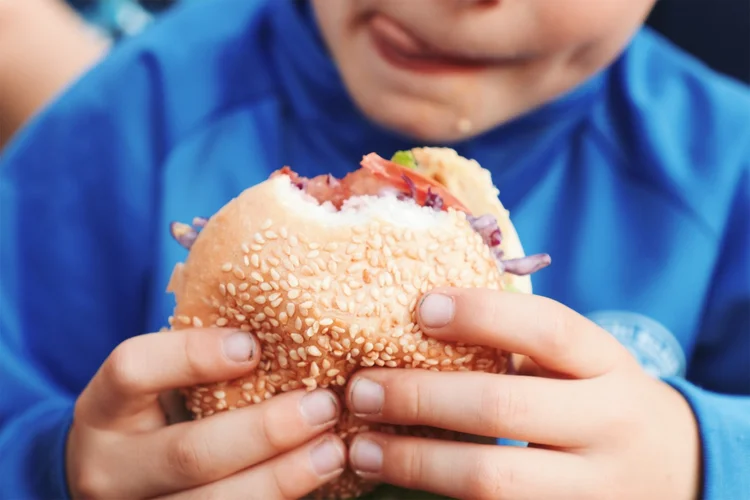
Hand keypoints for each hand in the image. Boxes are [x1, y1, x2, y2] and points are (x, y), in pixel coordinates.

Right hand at [66, 328, 345, 499]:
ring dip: (283, 477)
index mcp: (103, 408)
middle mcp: (109, 466)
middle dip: (266, 430)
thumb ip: (198, 346)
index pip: (132, 370)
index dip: (193, 355)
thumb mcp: (159, 379)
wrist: (116, 478)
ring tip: (332, 451)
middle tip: (323, 404)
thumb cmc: (156, 411)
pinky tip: (316, 475)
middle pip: (190, 452)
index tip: (252, 345)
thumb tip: (270, 286)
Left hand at [344, 289, 701, 499]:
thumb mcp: (584, 362)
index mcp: (608, 366)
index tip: (420, 307)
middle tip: (360, 389)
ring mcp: (593, 489)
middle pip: (506, 408)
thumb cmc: (602, 399)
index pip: (548, 329)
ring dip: (415, 462)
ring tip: (362, 447)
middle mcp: (608, 425)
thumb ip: (523, 342)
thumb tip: (421, 315)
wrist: (675, 470)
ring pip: (494, 480)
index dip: (481, 315)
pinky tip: (396, 478)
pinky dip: (438, 495)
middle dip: (421, 397)